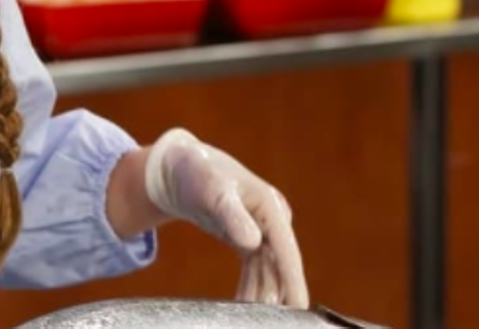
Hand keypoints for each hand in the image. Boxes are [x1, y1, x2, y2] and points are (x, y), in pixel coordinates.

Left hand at [144, 128, 308, 307]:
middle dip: (276, 294)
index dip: (292, 279)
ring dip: (261, 296)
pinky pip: (256, 269)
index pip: (286, 249)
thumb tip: (253, 243)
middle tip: (264, 320)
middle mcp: (271, 219)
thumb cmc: (196, 171)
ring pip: (267, 271)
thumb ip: (231, 215)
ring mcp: (261, 230)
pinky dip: (251, 288)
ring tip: (248, 319)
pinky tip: (243, 306)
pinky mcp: (248, 239)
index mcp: (270, 205)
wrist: (179, 166)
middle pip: (279, 265)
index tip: (299, 308)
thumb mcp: (211, 191)